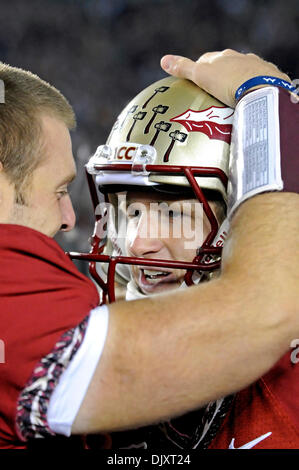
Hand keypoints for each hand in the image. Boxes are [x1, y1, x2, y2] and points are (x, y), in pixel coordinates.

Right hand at [160, 49, 290, 107]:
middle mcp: (240, 59)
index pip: (206, 60)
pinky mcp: (269, 81)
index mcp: (222, 57)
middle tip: (212, 92)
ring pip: (242, 74)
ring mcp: (256, 69)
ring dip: (236, 83)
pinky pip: (257, 85)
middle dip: (218, 76)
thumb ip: (184, 69)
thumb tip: (163, 60)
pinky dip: (251, 91)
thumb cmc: (230, 82)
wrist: (263, 90)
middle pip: (225, 66)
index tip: (195, 80)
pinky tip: (248, 101)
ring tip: (231, 99)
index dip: (199, 69)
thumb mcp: (202, 76)